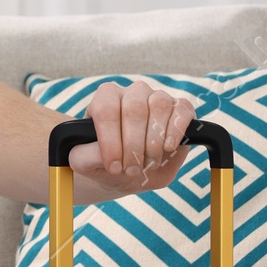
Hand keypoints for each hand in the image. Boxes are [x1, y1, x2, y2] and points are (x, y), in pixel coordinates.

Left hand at [66, 77, 196, 201]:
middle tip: (132, 170)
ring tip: (148, 162)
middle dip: (133, 146)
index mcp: (105, 98)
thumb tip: (100, 152)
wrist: (132, 173)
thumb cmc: (107, 163)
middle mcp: (132, 93)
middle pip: (134, 108)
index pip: (107, 110)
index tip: (114, 167)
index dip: (110, 141)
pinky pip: (182, 111)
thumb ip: (84, 156)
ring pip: (159, 105)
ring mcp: (158, 97)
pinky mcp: (180, 109)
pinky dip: (176, 131)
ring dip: (154, 141)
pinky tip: (168, 148)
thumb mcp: (85, 163)